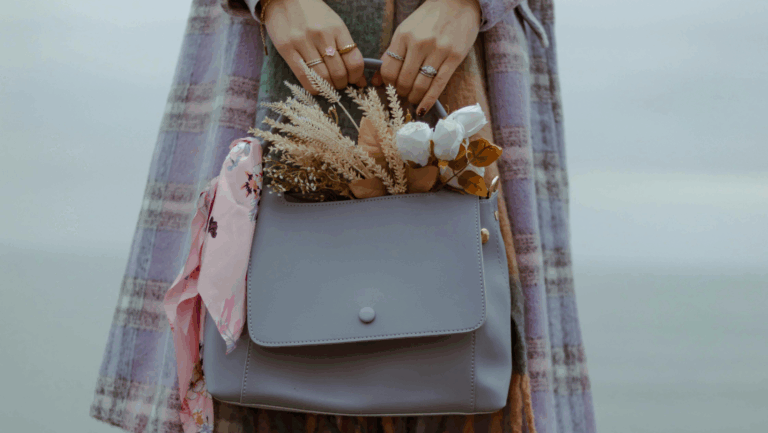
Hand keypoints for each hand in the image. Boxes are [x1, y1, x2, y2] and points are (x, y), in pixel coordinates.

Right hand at [264, 0, 365, 93]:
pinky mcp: (286, 48)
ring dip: (329, 88)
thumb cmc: (313, 14)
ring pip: (322, 77)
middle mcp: (321, 35)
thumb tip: (359, 77)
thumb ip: (344, 47)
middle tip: (340, 84)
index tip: (354, 80)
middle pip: (338, 72)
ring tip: (329, 86)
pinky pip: (304, 76)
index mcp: (337, 28)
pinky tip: (317, 88)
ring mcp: (302, 42)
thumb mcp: (333, 24)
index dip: (356, 76)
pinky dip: (314, 87)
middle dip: (342, 84)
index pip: (354, 60)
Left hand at [378, 0, 481, 115]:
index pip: (389, 69)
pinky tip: (423, 108)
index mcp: (404, 35)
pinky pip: (439, 85)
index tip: (390, 88)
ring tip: (413, 99)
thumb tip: (377, 81)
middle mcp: (420, 43)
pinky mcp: (454, 57)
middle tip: (403, 94)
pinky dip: (428, 100)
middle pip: (404, 80)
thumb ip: (391, 54)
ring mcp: (438, 51)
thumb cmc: (429, 19)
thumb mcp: (406, 30)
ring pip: (420, 85)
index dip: (388, 84)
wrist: (458, 3)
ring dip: (414, 97)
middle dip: (401, 92)